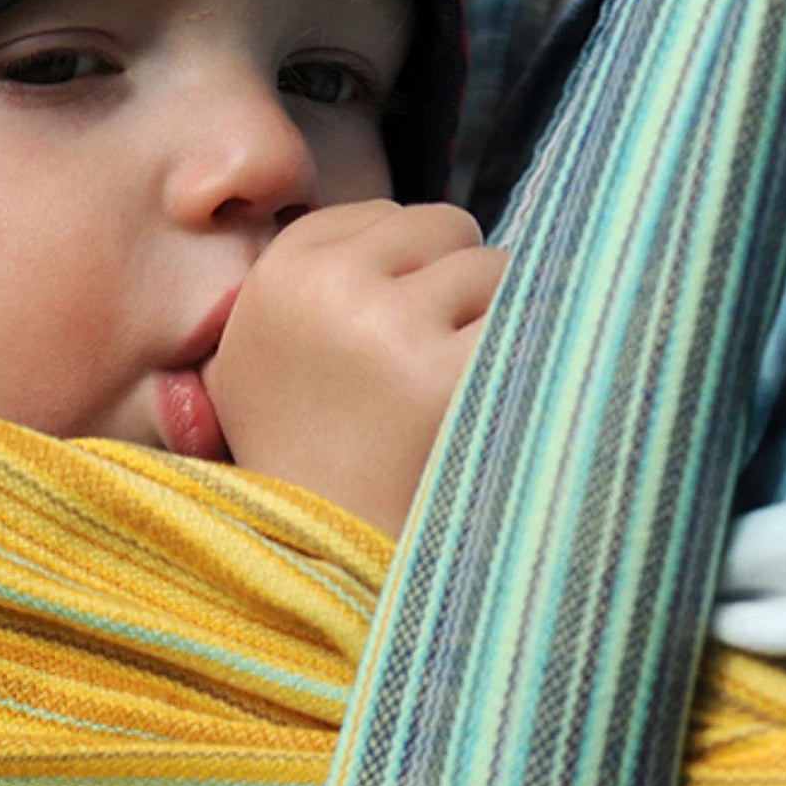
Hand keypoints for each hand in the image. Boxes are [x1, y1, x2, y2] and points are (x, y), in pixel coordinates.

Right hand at [204, 201, 505, 536]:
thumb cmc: (304, 465)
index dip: (399, 274)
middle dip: (449, 288)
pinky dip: (525, 358)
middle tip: (419, 375)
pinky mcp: (452, 376)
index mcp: (275, 280)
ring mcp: (391, 330)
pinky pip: (527, 317)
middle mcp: (326, 292)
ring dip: (489, 326)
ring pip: (492, 267)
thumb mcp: (258, 365)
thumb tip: (398, 224)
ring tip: (444, 402)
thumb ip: (305, 286)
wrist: (326, 569)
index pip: (377, 216)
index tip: (383, 341)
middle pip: (442, 227)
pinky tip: (486, 408)